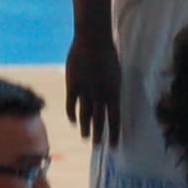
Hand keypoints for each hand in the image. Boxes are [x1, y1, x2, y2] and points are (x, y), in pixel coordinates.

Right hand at [65, 32, 121, 148]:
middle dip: (100, 135)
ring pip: (85, 115)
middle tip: (98, 147)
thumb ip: (113, 88)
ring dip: (86, 128)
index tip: (115, 146)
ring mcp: (85, 91)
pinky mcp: (73, 86)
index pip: (115, 118)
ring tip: (86, 138)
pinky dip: (72, 114)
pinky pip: (72, 105)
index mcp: (114, 92)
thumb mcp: (116, 73)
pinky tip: (73, 122)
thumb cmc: (108, 53)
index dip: (115, 133)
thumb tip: (111, 100)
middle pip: (100, 120)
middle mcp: (100, 95)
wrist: (93, 40)